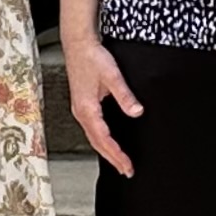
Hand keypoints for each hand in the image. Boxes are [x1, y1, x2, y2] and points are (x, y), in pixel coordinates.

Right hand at [63, 30, 144, 177]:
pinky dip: (101, 140)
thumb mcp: (112, 76)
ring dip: (106, 151)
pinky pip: (92, 129)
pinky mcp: (82, 104)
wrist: (78, 44)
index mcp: (87, 109)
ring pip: (93, 137)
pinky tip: (108, 142)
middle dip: (112, 158)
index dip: (116, 154)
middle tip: (127, 171)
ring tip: (120, 162)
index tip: (127, 166)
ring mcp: (80, 109)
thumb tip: (137, 112)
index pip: (104, 139)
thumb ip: (125, 95)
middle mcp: (81, 113)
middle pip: (97, 143)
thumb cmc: (92, 57)